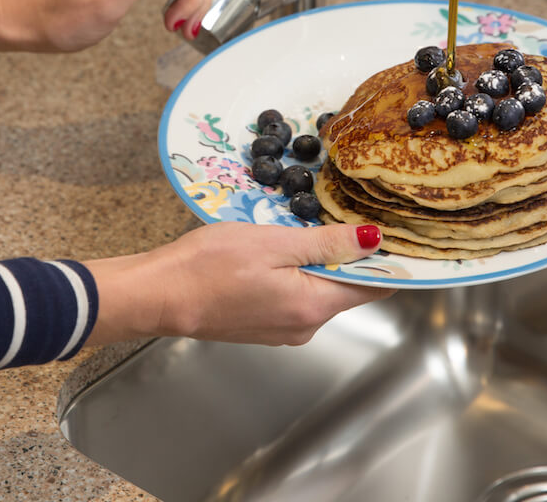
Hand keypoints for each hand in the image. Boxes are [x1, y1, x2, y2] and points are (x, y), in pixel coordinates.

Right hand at [84, 222, 392, 346]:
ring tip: (290, 231)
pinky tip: (269, 253)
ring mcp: (284, 331)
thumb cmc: (207, 266)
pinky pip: (294, 297)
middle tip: (328, 215)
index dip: (385, 258)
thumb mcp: (272, 242)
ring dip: (313, 261)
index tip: (388, 230)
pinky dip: (291, 274)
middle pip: (346, 287)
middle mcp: (305, 326)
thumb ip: (326, 243)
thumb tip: (373, 240)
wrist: (159, 295)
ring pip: (317, 290)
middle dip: (343, 254)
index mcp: (313, 305)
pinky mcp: (264, 327)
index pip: (374, 287)